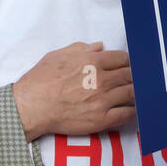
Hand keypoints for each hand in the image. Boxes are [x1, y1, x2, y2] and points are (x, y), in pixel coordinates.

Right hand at [12, 41, 133, 138]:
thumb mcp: (57, 56)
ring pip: (131, 94)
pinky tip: (131, 109)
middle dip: (134, 77)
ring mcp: (103, 100)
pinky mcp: (101, 119)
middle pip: (130, 75)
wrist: (31, 107)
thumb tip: (99, 46)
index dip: (128, 62)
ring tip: (135, 94)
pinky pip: (126, 114)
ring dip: (135, 93)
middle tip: (134, 81)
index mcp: (92, 61)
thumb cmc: (40, 81)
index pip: (122, 58)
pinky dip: (132, 111)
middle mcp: (101, 79)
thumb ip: (81, 48)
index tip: (128, 66)